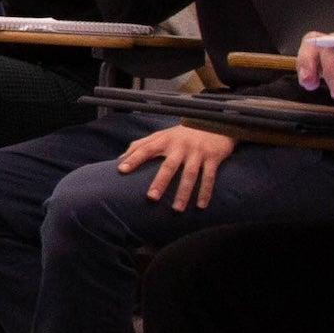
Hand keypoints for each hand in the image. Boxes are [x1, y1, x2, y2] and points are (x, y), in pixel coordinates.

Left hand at [117, 123, 236, 210]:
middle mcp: (180, 146)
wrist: (214, 122)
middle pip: (169, 166)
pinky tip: (201, 206)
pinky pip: (209, 177)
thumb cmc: (182, 134)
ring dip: (183, 192)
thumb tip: (119, 159)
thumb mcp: (161, 135)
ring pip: (189, 174)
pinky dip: (205, 192)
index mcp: (165, 140)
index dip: (133, 159)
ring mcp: (197, 152)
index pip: (146, 149)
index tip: (121, 170)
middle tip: (151, 198)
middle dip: (160, 182)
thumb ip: (141, 145)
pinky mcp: (213, 157)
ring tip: (177, 209)